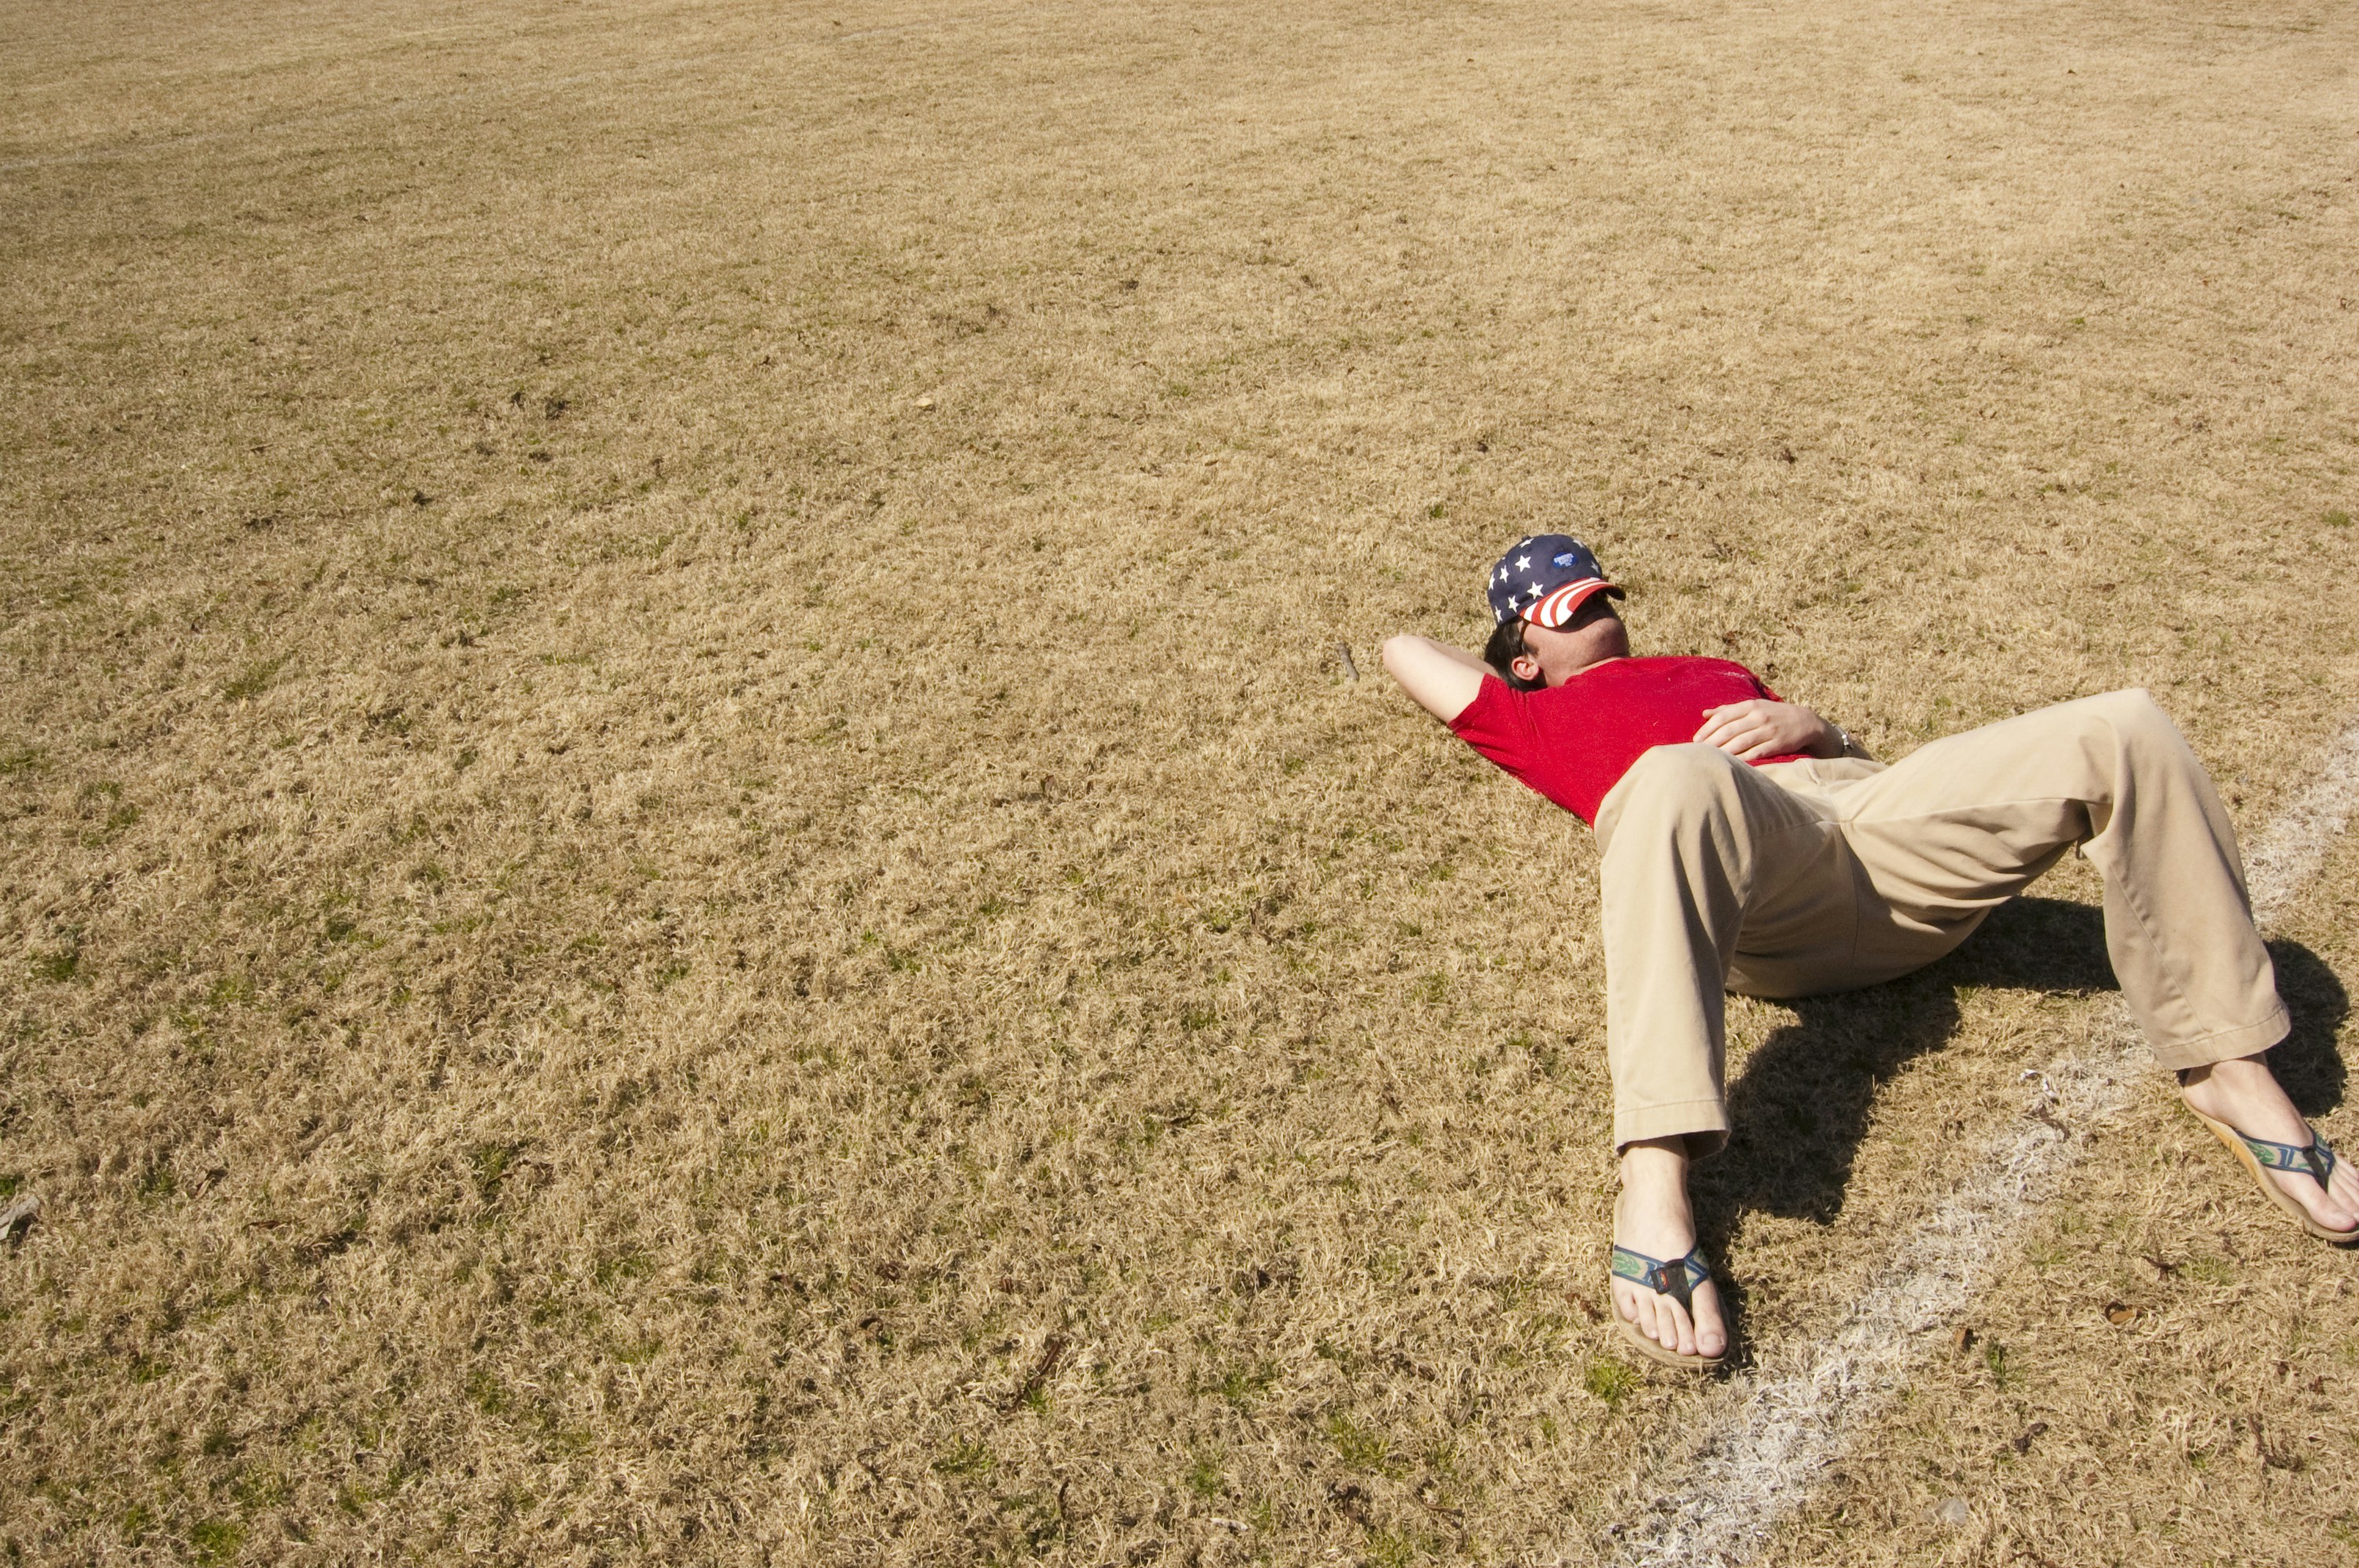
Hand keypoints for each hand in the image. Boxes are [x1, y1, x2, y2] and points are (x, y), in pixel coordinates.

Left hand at [1693, 699, 1835, 760]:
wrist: (1805, 722)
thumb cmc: (1774, 714)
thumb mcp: (1754, 706)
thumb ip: (1729, 709)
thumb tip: (1705, 714)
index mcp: (1751, 705)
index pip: (1723, 716)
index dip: (1707, 729)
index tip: (1696, 740)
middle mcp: (1759, 716)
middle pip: (1729, 730)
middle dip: (1711, 742)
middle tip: (1699, 752)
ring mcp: (1769, 730)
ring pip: (1741, 742)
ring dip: (1724, 752)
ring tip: (1710, 759)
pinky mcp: (1777, 744)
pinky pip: (1756, 753)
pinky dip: (1743, 759)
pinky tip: (1731, 765)